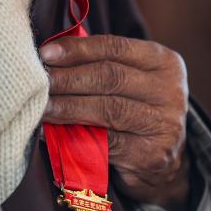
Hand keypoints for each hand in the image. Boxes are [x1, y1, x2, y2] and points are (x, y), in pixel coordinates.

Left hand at [39, 34, 189, 210]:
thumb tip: (49, 54)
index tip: (46, 52)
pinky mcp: (153, 155)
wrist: (163, 162)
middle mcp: (170, 90)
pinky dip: (75, 135)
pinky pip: (107, 142)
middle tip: (40, 80)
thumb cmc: (135, 109)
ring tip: (42, 105)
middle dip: (69, 78)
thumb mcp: (130, 79)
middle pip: (111, 77)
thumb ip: (99, 63)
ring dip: (68, 106)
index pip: (116, 47)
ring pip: (108, 108)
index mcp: (164, 62)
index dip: (78, 49)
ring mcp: (164, 124)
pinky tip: (52, 131)